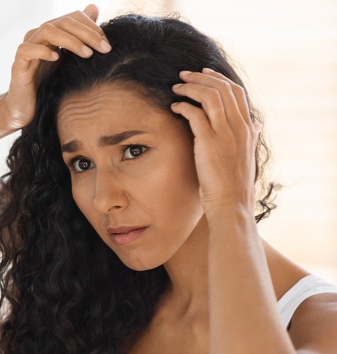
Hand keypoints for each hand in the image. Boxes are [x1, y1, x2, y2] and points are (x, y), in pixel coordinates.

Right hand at [2, 4, 110, 128]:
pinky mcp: (18, 64)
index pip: (73, 17)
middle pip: (63, 22)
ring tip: (87, 54)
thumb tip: (94, 8)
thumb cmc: (49, 86)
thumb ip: (81, 38)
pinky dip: (43, 51)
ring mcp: (27, 49)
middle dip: (87, 33)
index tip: (107, 44)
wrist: (27, 109)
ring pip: (47, 31)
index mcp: (51, 34)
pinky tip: (57, 59)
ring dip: (71, 41)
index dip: (92, 26)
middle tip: (104, 48)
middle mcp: (38, 37)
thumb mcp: (69, 61)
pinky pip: (27, 49)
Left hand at [170, 68, 261, 217]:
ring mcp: (225, 133)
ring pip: (209, 96)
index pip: (236, 92)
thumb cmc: (234, 183)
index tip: (204, 73)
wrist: (231, 203)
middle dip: (201, 77)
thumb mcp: (247, 155)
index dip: (219, 79)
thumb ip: (250, 136)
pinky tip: (174, 107)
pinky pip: (195, 114)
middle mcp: (239, 127)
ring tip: (176, 88)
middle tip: (184, 75)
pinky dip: (183, 106)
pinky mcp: (209, 142)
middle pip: (222, 88)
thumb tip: (256, 124)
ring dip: (190, 88)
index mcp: (248, 128)